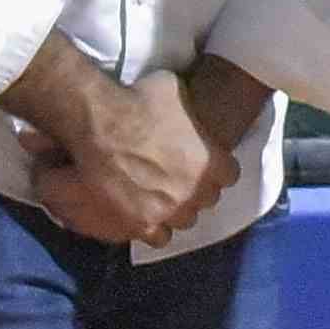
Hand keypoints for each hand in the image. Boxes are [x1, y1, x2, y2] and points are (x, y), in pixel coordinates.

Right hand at [35, 66, 223, 244]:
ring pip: (183, 221)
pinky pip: (156, 237)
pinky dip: (152, 228)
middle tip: (177, 178)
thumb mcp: (176, 90)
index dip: (216, 169)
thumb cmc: (138, 101)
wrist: (99, 124)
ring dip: (176, 211)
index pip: (229, 175)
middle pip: (206, 200)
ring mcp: (167, 212)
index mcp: (211, 162)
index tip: (205, 162)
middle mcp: (194, 192)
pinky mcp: (139, 225)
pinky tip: (142, 214)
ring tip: (160, 199)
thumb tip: (186, 104)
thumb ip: (189, 108)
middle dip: (195, 190)